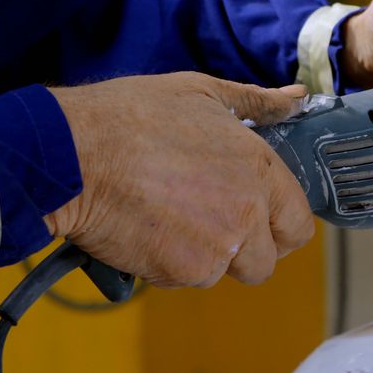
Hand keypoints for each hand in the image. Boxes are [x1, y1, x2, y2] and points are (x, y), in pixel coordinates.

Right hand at [44, 72, 313, 287]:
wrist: (72, 154)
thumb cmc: (131, 117)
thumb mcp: (202, 92)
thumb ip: (258, 102)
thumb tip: (296, 100)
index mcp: (261, 170)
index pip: (300, 225)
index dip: (282, 227)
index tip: (262, 221)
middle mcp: (249, 212)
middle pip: (266, 261)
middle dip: (245, 251)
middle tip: (212, 226)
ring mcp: (218, 246)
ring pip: (225, 272)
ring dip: (205, 257)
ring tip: (172, 220)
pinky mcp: (182, 269)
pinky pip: (186, 279)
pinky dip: (169, 265)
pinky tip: (148, 231)